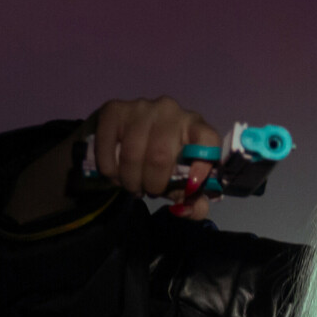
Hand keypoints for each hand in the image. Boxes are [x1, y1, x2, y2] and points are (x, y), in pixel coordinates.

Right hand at [89, 96, 219, 220]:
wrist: (121, 137)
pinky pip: (109, 148)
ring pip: (132, 154)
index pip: (208, 139)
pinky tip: (115, 174)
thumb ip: (192, 199)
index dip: (201, 166)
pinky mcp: (114, 110)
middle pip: (160, 156)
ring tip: (132, 185)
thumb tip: (189, 209)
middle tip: (149, 191)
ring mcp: (141, 107)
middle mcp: (170, 110)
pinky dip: (110, 170)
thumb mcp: (179, 181)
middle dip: (153, 184)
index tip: (192, 186)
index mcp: (195, 126)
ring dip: (130, 180)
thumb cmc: (159, 162)